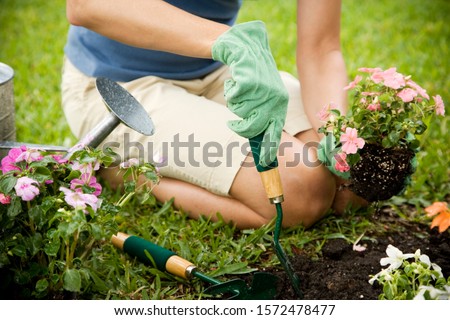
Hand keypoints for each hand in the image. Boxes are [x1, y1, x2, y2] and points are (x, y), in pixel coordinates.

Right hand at [212, 21, 287, 167]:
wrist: (244, 46)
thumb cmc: (253, 75)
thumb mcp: (263, 96)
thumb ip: (263, 115)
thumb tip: (261, 141)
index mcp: (279, 104)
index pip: (275, 131)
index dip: (269, 148)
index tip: (265, 163)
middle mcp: (274, 98)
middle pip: (253, 126)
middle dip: (240, 127)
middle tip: (233, 123)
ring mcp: (263, 89)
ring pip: (240, 111)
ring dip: (235, 101)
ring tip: (240, 87)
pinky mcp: (250, 80)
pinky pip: (233, 97)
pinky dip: (230, 90)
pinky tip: (236, 79)